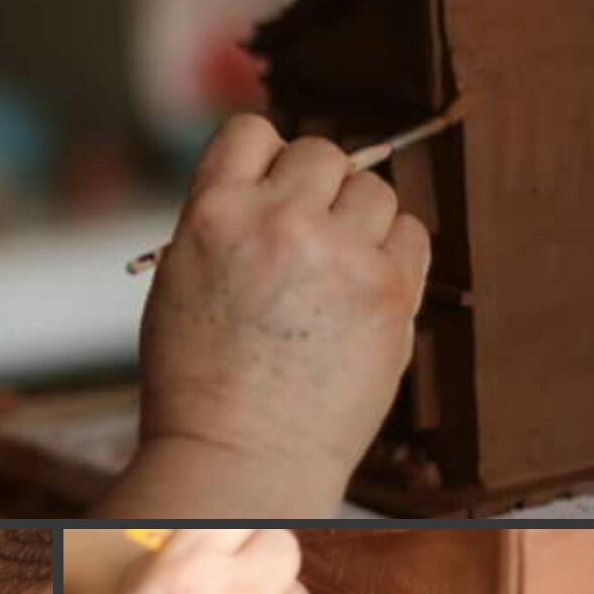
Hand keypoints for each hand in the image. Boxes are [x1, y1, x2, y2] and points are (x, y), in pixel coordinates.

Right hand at [106, 117, 430, 517]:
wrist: (239, 460)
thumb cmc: (199, 387)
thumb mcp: (180, 283)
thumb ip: (222, 223)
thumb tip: (270, 185)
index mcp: (212, 214)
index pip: (252, 132)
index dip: (264, 161)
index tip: (269, 194)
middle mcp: (278, 221)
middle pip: (322, 154)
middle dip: (315, 192)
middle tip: (304, 245)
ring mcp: (340, 255)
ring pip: (373, 189)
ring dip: (358, 221)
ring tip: (334, 276)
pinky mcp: (390, 293)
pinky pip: (413, 233)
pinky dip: (393, 253)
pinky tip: (365, 292)